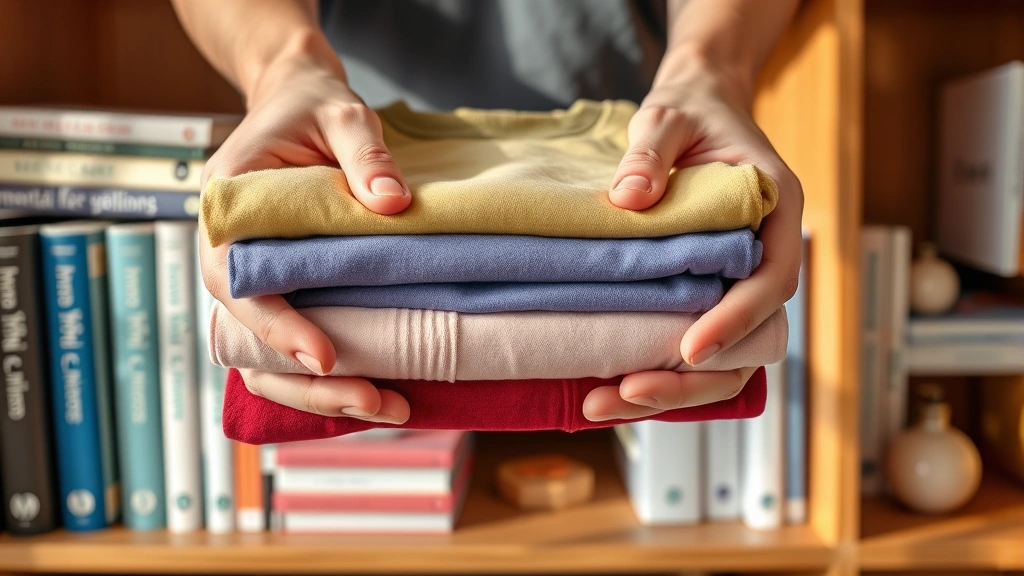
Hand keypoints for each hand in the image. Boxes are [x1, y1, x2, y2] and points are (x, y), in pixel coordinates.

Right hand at [199, 36, 410, 423]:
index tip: (325, 356)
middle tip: (376, 401)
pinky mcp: (282, 294)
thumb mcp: (344, 113)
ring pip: (263, 359)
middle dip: (306, 383)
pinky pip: (291, 349)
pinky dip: (328, 378)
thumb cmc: (315, 107)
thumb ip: (364, 152)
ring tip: (389, 408)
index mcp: (227, 209)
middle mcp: (229, 254)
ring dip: (319, 395)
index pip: (232, 280)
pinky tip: (377, 392)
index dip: (273, 326)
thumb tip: (393, 203)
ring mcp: (254, 281)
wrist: (301, 105)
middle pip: (244, 340)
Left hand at [583, 57, 802, 420]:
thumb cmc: (689, 111)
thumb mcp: (667, 116)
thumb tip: (629, 197)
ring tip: (602, 404)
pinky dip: (659, 375)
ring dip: (671, 391)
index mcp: (778, 212)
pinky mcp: (709, 298)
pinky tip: (609, 390)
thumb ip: (650, 149)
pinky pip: (696, 349)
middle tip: (628, 391)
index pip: (773, 280)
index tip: (690, 348)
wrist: (697, 112)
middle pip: (753, 342)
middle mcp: (767, 256)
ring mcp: (739, 284)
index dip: (737, 321)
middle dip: (695, 377)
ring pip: (726, 360)